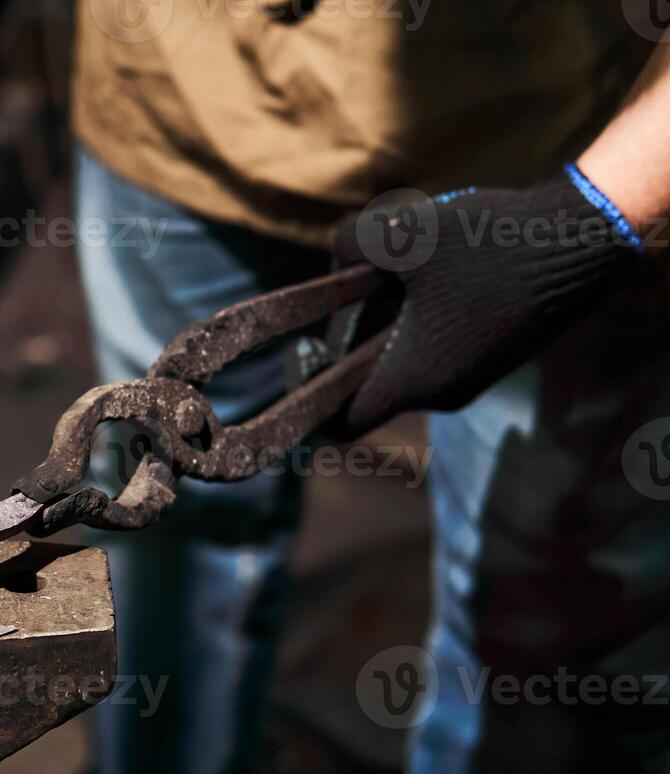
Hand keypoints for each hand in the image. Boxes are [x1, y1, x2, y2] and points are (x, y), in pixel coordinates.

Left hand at [334, 169, 642, 433]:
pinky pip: (437, 350)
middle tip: (361, 287)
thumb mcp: (398, 232)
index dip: (313, 394)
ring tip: (406, 271)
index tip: (309, 350)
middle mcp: (440, 396)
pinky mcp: (491, 359)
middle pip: (370, 386)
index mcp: (411, 383)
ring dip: (391, 321)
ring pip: (404, 363)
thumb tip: (335, 266)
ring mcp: (470, 381)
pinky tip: (437, 273)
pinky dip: (423, 319)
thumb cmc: (486, 243)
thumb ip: (346, 246)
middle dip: (354, 339)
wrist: (581, 239)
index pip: (341, 424)